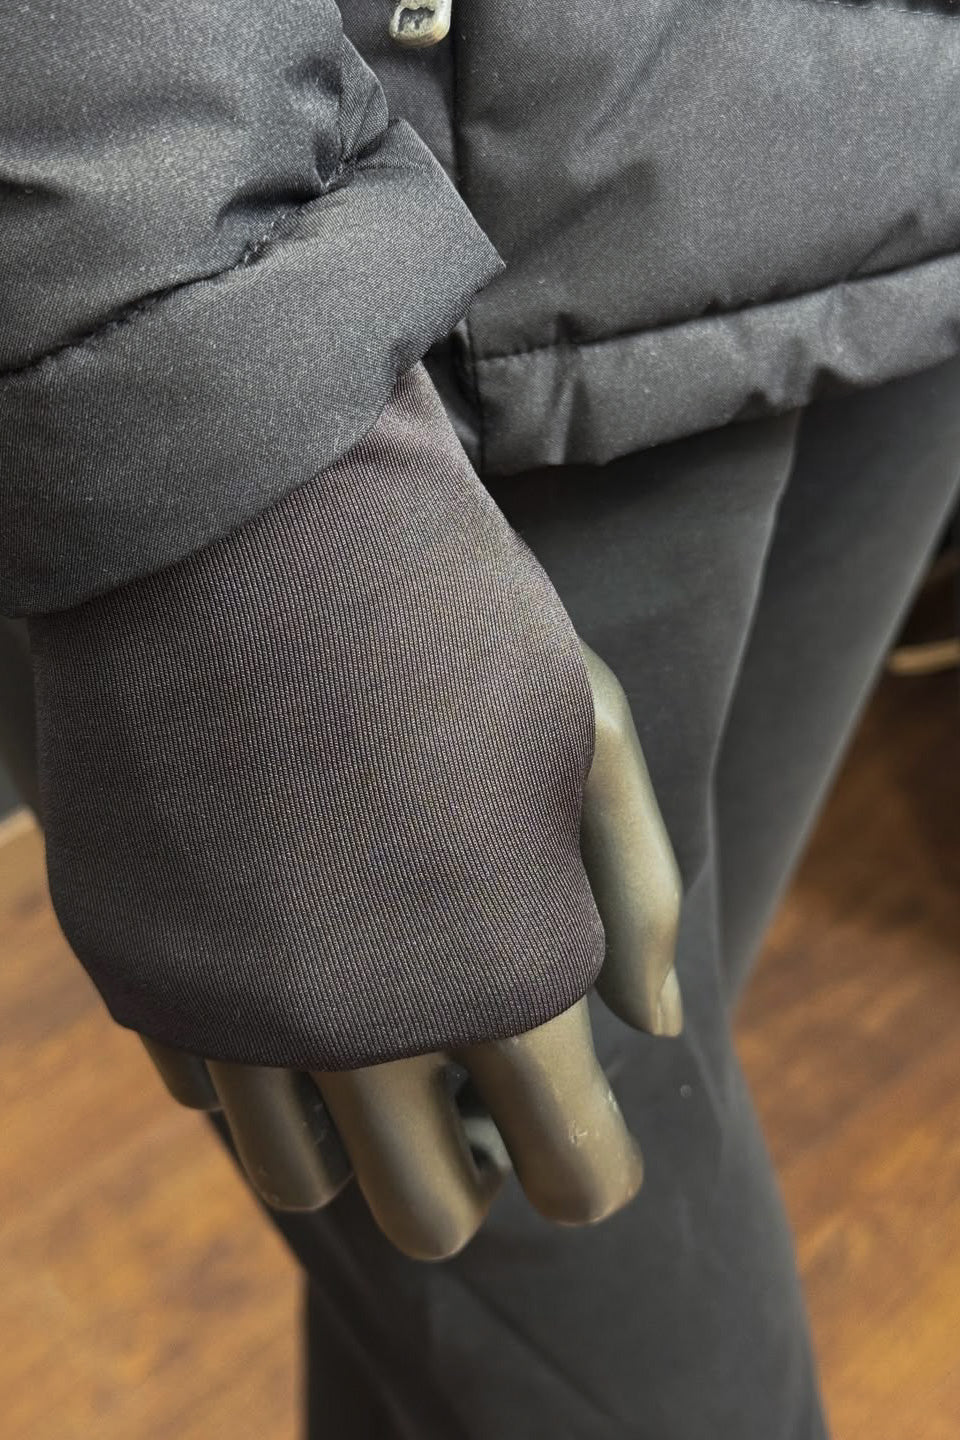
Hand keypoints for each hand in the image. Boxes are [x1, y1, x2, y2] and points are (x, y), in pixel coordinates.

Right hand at [145, 643, 681, 1259]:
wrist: (237, 513)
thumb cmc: (444, 610)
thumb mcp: (588, 724)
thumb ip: (636, 891)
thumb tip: (650, 1027)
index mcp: (500, 966)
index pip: (571, 1165)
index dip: (588, 1172)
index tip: (586, 1159)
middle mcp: (353, 1023)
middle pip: (428, 1211)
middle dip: (470, 1176)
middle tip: (481, 1104)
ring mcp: (226, 1006)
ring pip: (300, 1178)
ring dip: (355, 1144)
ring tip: (381, 1049)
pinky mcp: (132, 969)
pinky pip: (208, 1091)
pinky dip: (258, 1067)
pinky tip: (284, 977)